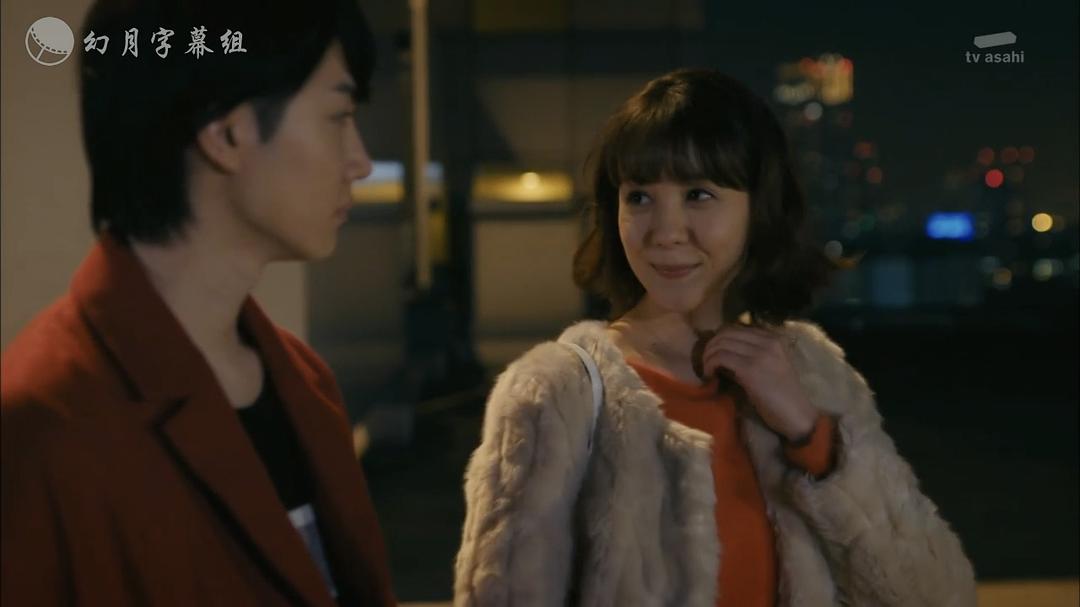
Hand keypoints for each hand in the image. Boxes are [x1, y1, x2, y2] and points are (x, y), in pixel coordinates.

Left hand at [700, 325, 818, 440]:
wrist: (798, 414)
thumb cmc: (783, 396)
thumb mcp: (771, 365)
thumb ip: (752, 354)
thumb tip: (723, 351)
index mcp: (773, 338)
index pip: (737, 328)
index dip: (720, 338)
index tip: (713, 352)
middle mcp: (767, 341)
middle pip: (727, 333)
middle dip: (711, 345)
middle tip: (705, 361)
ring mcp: (759, 354)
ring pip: (721, 343)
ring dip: (708, 356)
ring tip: (707, 370)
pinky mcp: (750, 369)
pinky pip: (720, 357)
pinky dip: (710, 365)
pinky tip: (710, 376)